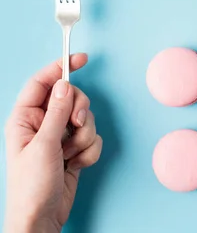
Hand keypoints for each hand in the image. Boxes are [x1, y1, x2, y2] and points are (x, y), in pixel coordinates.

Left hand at [4, 54, 102, 232]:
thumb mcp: (44, 145)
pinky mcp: (74, 149)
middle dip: (80, 112)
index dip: (60, 68)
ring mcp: (60, 137)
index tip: (80, 58)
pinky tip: (76, 165)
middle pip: (72, 99)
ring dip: (85, 137)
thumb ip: (57, 113)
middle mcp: (43, 124)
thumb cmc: (32, 186)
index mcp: (26, 118)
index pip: (43, 83)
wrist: (42, 218)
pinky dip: (89, 151)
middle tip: (77, 126)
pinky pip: (92, 138)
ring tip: (71, 155)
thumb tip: (66, 84)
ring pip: (86, 119)